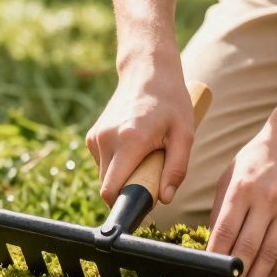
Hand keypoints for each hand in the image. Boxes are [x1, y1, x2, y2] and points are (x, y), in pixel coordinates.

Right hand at [86, 61, 193, 205]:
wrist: (148, 71)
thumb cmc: (171, 102)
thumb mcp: (184, 135)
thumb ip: (176, 169)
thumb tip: (165, 200)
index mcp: (130, 141)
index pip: (111, 190)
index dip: (124, 205)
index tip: (142, 205)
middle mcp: (106, 140)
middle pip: (108, 187)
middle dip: (127, 191)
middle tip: (151, 176)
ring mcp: (96, 137)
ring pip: (105, 176)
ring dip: (123, 177)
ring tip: (144, 156)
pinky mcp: (92, 136)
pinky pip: (102, 164)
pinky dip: (117, 165)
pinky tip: (133, 148)